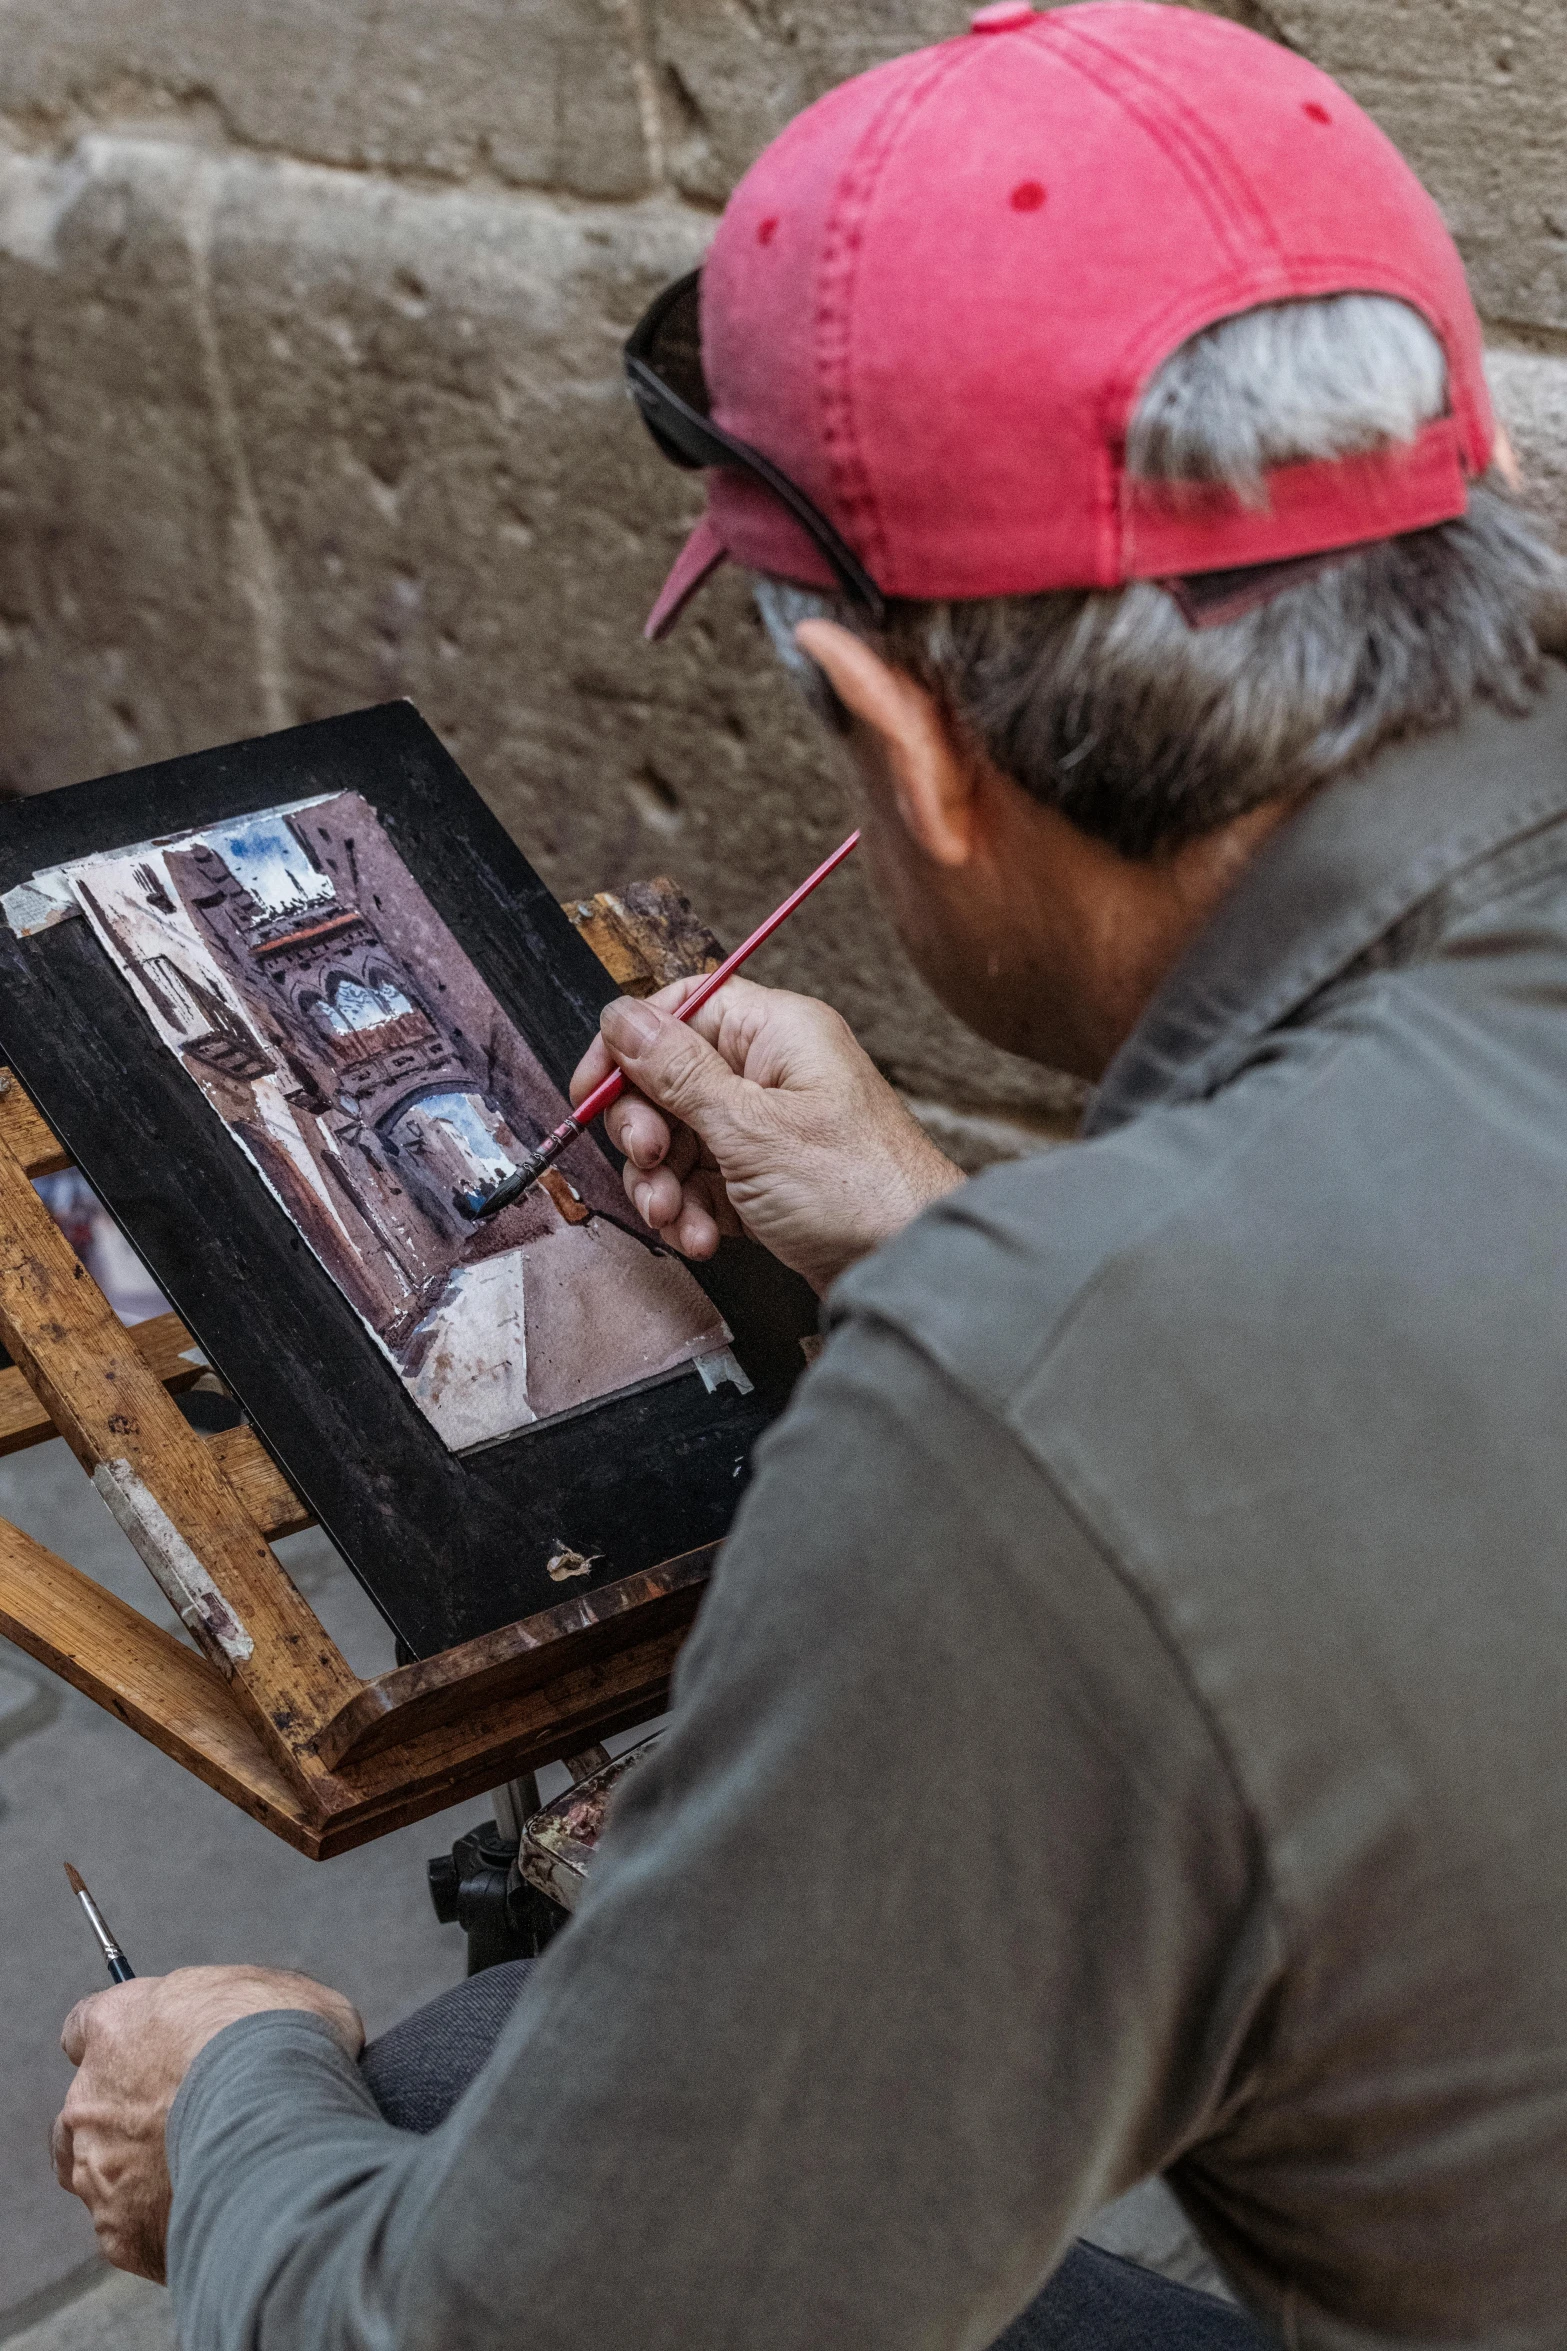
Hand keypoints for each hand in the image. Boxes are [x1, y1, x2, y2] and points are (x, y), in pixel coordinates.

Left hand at [53, 1965, 362, 2280]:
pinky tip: (216, 2212)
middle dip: (129, 2118)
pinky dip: (166, 2226)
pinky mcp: (123, 2234)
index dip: (124, 2044)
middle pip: (86, 2111)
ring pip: (100, 2177)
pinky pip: (133, 2232)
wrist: (285, 2123)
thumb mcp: (271, 1990)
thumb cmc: (285, 2039)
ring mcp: (99, 2172)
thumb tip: (259, 2030)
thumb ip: (234, 2014)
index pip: (86, 2028)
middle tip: (192, 2122)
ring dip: (140, 2177)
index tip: (154, 2056)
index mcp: (117, 2025)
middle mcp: (89, 2098)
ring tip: (206, 2176)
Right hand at [570, 976, 963, 1294]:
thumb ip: (678, 1073)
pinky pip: (704, 1183)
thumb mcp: (750, 1127)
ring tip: (676, 1217)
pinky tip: (705, 1237)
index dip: (627, 1047)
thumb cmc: (859, 1189)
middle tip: (650, 1162)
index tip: (592, 1089)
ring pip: (680, 1140)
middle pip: (668, 1081)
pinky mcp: (768, 1178)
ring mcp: (770, 1126)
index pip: (680, 1009)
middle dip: (645, 1131)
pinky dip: (694, 1211)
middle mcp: (773, 1071)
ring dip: (665, 1184)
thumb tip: (623, 1019)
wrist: (912, 1267)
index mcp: (777, 1032)